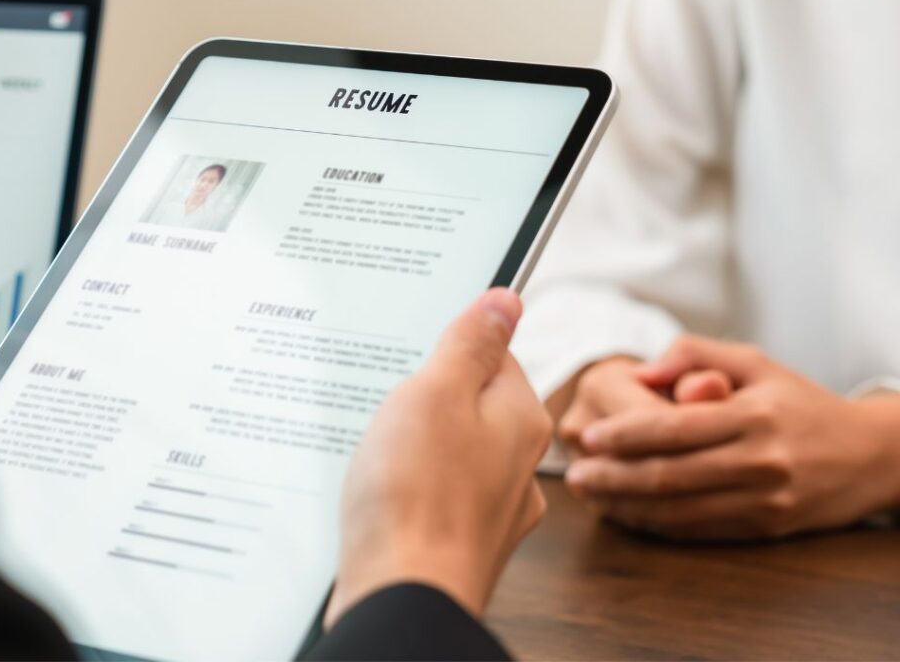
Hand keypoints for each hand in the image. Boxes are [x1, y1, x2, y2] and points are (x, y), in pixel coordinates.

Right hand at [325, 288, 552, 627]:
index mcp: (521, 418)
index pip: (494, 354)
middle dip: (425, 400)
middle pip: (469, 402)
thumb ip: (471, 342)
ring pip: (449, 449)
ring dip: (413, 446)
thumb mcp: (437, 392)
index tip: (415, 356)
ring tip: (379, 456)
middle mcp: (518, 464)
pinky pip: (434, 491)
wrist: (401, 601)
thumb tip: (506, 300)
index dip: (448, 349)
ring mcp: (491, 507)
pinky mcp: (459, 539)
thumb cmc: (416, 496)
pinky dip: (408, 487)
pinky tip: (380, 494)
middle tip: (389, 409)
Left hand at [566, 335, 899, 539]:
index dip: (626, 434)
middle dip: (615, 476)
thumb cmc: (800, 401)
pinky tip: (630, 513)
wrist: (869, 455)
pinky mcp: (765, 529)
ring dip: (628, 505)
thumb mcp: (754, 361)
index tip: (592, 436)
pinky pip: (701, 530)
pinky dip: (660, 524)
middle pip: (670, 474)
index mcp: (752, 416)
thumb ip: (694, 353)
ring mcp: (763, 501)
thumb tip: (643, 370)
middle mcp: (759, 462)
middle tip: (577, 473)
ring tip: (593, 494)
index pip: (675, 428)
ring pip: (681, 509)